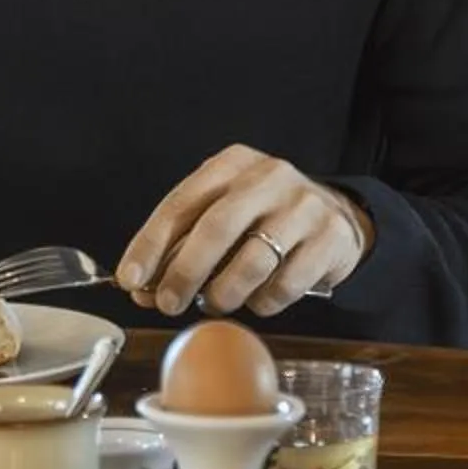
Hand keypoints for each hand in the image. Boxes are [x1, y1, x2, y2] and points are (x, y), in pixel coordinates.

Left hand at [115, 146, 370, 317]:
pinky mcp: (329, 238)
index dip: (150, 244)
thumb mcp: (224, 213)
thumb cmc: (264, 218)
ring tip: (216, 304)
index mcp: (232, 164)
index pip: (181, 203)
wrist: (336, 216)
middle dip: (185, 272)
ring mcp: (303, 206)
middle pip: (216, 227)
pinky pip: (286, 283)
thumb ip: (184, 245)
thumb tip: (142, 288)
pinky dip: (263, 302)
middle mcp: (268, 177)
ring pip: (252, 260)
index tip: (130, 279)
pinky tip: (258, 300)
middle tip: (168, 304)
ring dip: (224, 293)